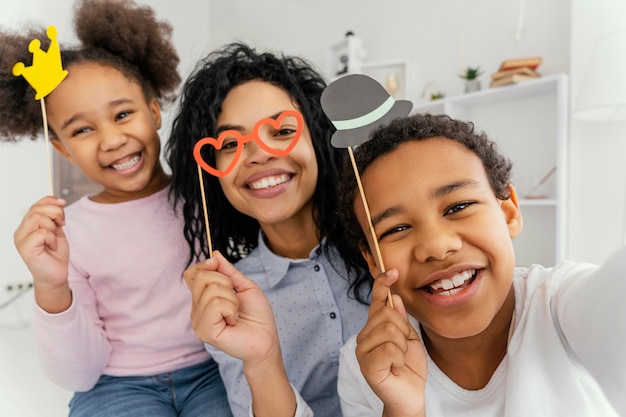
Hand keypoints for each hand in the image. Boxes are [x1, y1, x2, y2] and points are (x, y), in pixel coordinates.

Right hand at [13, 196, 70, 312]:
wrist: (57, 275)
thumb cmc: (55, 255)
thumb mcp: (56, 230)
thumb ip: (53, 217)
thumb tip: (58, 202)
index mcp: (27, 226)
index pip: (36, 205)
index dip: (51, 201)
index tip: (63, 204)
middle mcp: (21, 231)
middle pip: (37, 209)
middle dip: (55, 213)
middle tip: (61, 224)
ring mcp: (21, 239)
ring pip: (38, 218)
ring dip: (52, 227)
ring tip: (53, 239)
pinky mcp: (25, 248)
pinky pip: (42, 232)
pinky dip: (51, 238)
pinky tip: (51, 246)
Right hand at [184, 251, 279, 364]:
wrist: (266, 340)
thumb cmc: (257, 316)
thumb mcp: (244, 286)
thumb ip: (228, 271)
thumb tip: (214, 254)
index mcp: (203, 299)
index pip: (191, 274)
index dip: (204, 265)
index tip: (217, 265)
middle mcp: (197, 310)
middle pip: (201, 277)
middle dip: (225, 282)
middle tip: (235, 300)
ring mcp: (198, 321)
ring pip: (211, 290)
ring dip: (232, 299)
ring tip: (235, 313)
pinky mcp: (205, 331)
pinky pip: (215, 305)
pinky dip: (230, 309)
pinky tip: (233, 321)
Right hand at [356, 269, 426, 416]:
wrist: (410, 396)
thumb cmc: (409, 368)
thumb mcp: (410, 339)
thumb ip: (401, 319)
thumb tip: (395, 297)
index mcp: (374, 328)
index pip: (376, 301)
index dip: (382, 284)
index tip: (392, 271)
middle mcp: (364, 336)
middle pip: (387, 314)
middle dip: (404, 331)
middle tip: (403, 349)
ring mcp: (363, 351)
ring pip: (390, 330)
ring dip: (403, 346)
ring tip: (399, 360)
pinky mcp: (367, 365)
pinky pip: (390, 348)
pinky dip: (399, 358)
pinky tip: (395, 367)